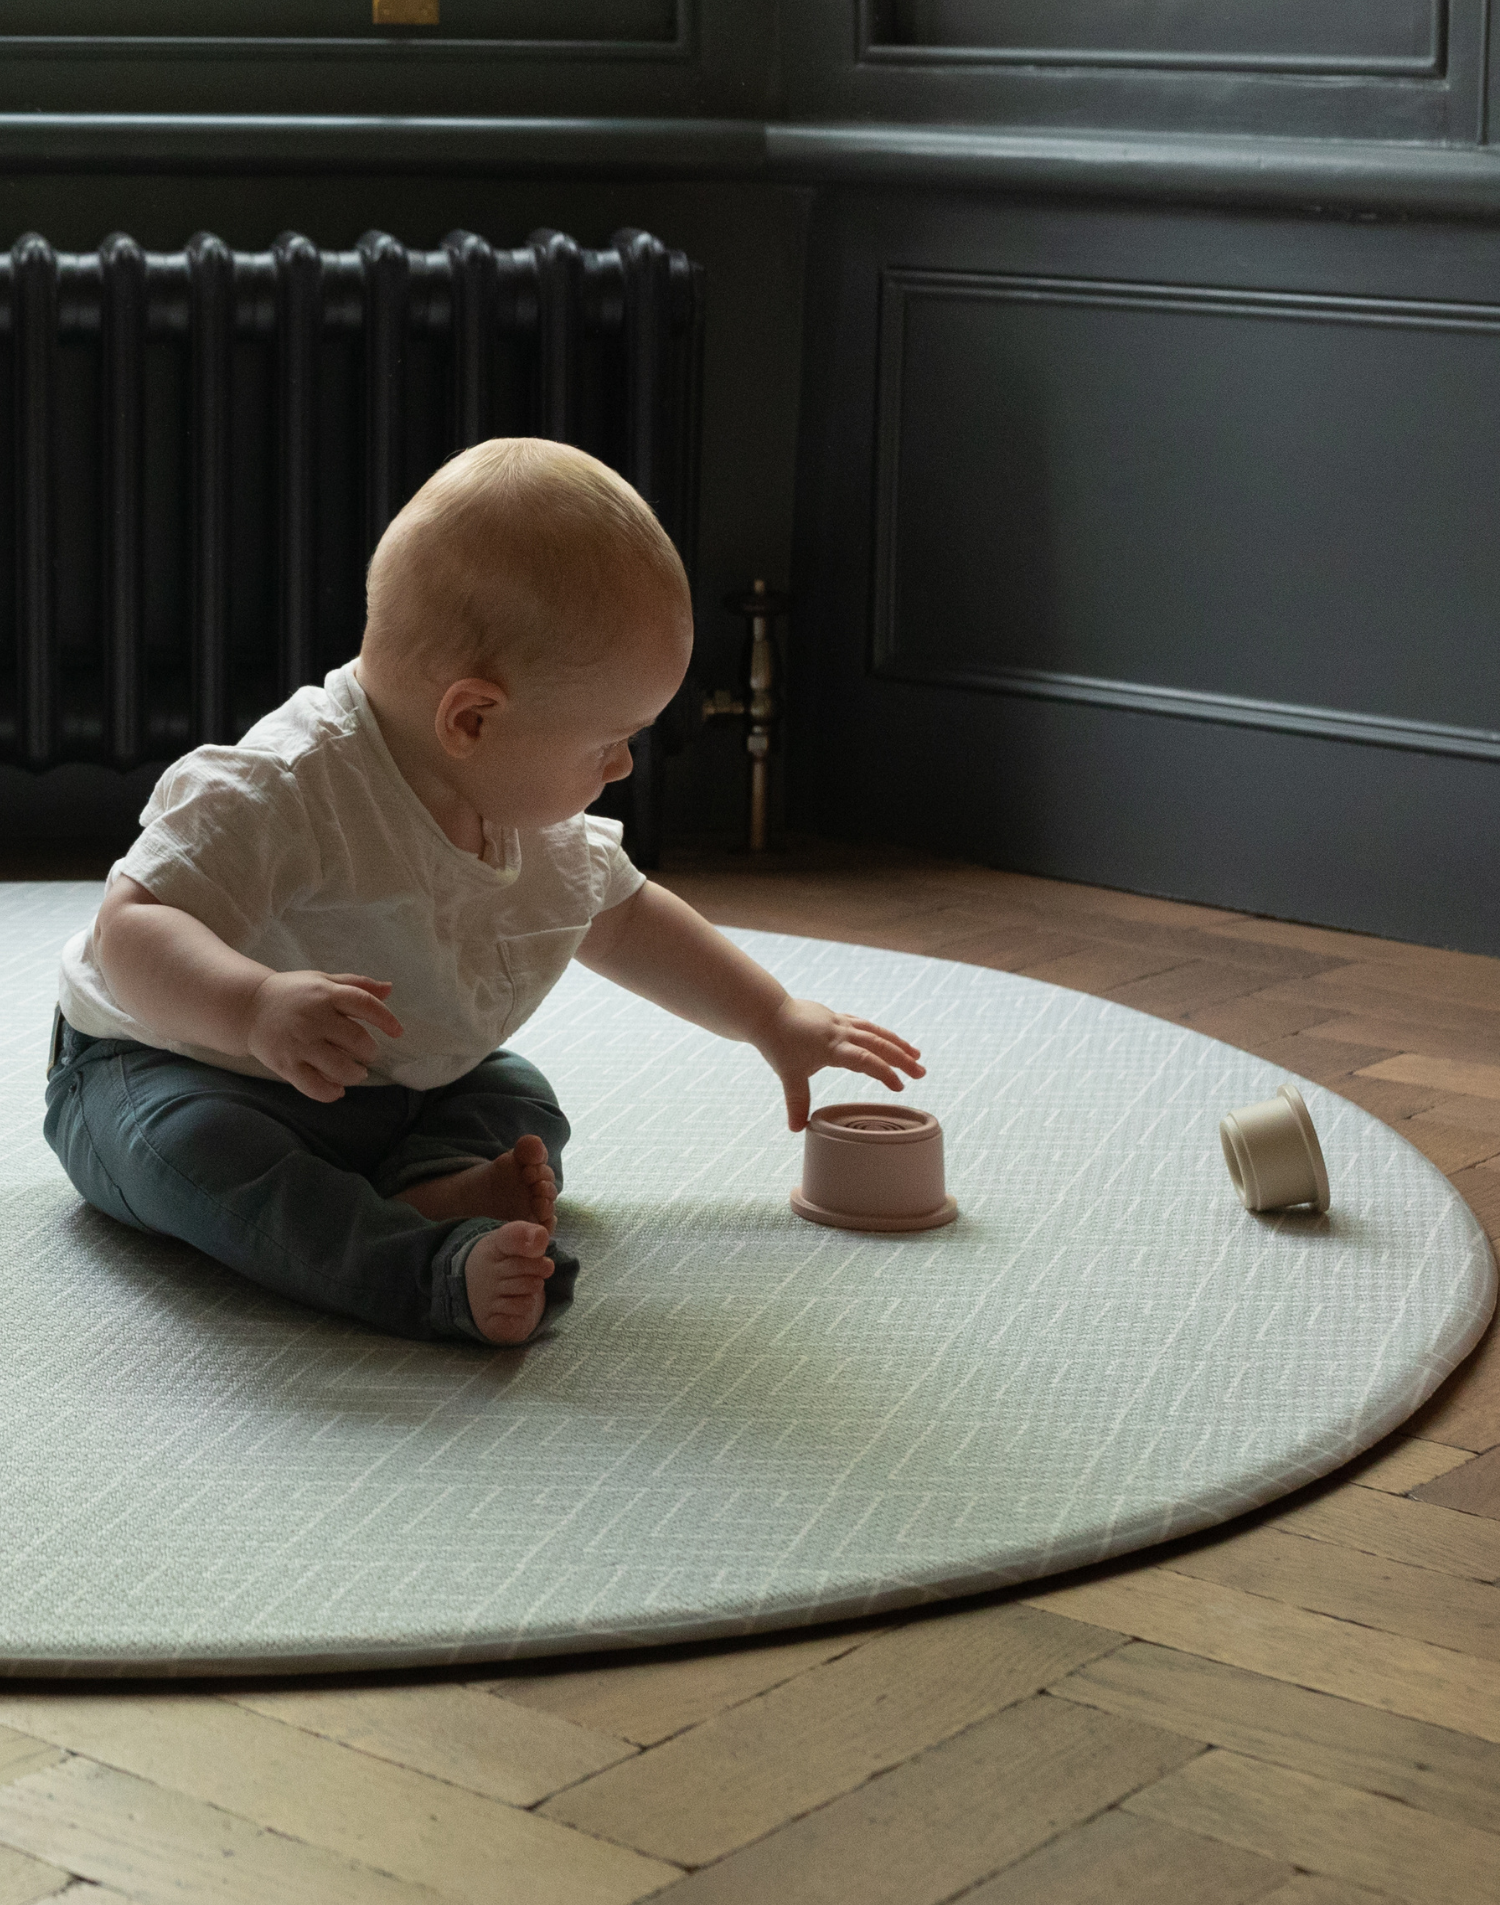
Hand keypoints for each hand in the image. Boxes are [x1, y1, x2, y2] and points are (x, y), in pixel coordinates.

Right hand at [245, 971, 403, 1101]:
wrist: (249, 1007)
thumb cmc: (293, 994)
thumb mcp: (323, 981)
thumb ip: (357, 985)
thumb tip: (390, 989)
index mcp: (325, 994)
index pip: (365, 1004)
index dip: (386, 1019)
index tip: (397, 1032)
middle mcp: (313, 1018)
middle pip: (356, 1040)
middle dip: (369, 1052)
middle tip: (366, 1054)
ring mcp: (299, 1043)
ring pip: (339, 1067)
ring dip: (355, 1074)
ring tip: (357, 1072)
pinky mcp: (286, 1065)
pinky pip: (314, 1087)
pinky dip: (331, 1092)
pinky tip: (338, 1090)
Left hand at [754, 997, 924, 1131]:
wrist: (767, 1012)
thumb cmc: (777, 1043)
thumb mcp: (788, 1075)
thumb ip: (796, 1101)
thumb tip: (796, 1129)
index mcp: (832, 1047)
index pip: (865, 1060)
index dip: (884, 1073)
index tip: (900, 1086)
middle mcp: (840, 1033)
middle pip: (878, 1044)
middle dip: (902, 1058)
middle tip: (921, 1072)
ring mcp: (839, 1023)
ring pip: (875, 1031)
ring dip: (897, 1043)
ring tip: (916, 1055)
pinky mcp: (835, 1018)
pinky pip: (863, 1025)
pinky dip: (879, 1033)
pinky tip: (888, 1040)